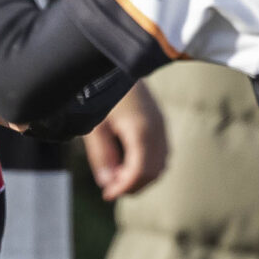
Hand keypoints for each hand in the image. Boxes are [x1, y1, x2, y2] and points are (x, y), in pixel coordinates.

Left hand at [84, 82, 165, 200]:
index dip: (124, 187)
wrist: (117, 65)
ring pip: (160, 166)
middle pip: (153, 173)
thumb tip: (108, 183)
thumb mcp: (95, 127)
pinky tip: (127, 162)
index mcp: (141, 131)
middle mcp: (158, 131)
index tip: (107, 194)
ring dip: (140, 177)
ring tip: (116, 174)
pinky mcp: (161, 124)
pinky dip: (147, 165)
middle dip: (132, 185)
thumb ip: (101, 156)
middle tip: (110, 187)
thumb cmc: (102, 94)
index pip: (139, 172)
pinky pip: (162, 154)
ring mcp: (162, 127)